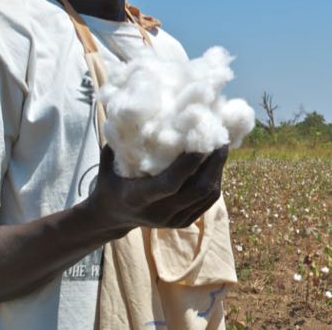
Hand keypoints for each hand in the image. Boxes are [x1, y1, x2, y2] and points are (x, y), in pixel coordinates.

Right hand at [83, 143, 227, 232]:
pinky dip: (215, 181)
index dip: (189, 162)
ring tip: (222, 146)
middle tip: (221, 138)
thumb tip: (136, 109)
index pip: (170, 183)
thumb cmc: (110, 181)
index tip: (203, 138)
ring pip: (207, 195)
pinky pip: (207, 202)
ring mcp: (172, 220)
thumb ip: (122, 140)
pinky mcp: (183, 222)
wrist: (112, 217)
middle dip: (214, 163)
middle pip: (197, 190)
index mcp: (138, 198)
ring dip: (218, 170)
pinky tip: (216, 163)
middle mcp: (158, 213)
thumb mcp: (109, 161)